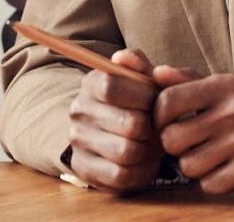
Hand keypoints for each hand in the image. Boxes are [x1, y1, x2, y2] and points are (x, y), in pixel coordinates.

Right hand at [68, 49, 161, 192]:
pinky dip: (139, 170)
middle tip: (155, 127)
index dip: (142, 96)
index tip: (154, 101)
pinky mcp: (84, 169)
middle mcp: (78, 110)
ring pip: (127, 152)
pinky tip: (141, 160)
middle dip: (151, 127)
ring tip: (149, 143)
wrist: (118, 132)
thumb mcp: (140, 78)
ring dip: (147, 150)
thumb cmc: (136, 102)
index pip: (112, 86)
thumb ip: (138, 64)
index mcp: (90, 82)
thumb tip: (122, 57)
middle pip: (128, 124)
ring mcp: (78, 140)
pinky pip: (121, 176)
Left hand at [153, 66, 233, 195]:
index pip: (168, 100)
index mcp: (224, 86)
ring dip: (196, 168)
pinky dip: (215, 183)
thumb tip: (155, 73)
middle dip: (175, 149)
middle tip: (190, 147)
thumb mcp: (229, 90)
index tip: (168, 125)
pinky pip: (212, 184)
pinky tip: (230, 172)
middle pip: (172, 138)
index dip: (159, 118)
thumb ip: (190, 81)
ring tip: (213, 159)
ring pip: (189, 166)